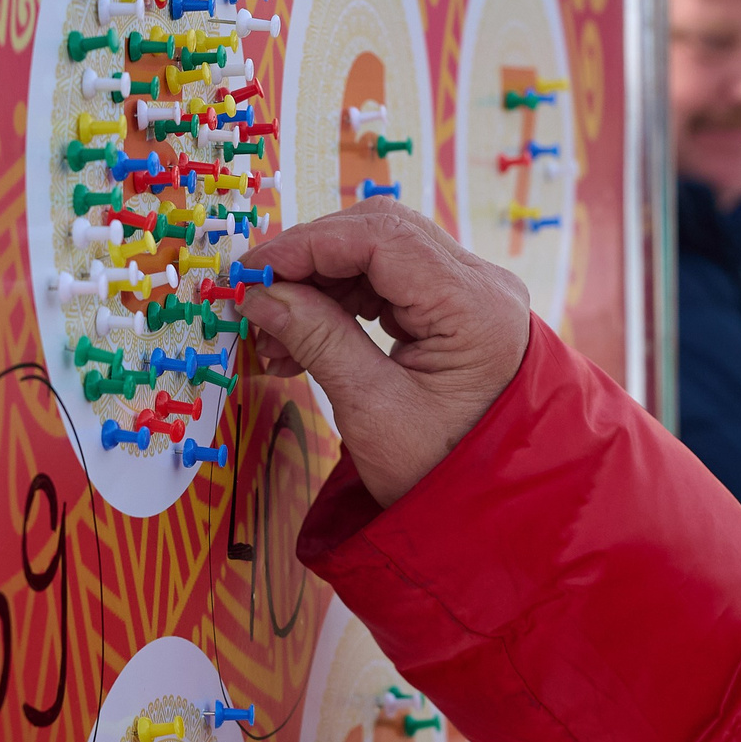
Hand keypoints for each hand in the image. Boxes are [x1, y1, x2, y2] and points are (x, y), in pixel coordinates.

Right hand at [237, 201, 530, 505]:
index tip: (251, 273)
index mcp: (474, 307)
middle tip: (255, 297)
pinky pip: (387, 284)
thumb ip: (318, 339)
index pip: (381, 238)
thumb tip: (261, 296)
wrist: (489, 508)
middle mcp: (481, 287)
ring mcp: (470, 295)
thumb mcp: (374, 410)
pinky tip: (301, 339)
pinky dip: (339, 303)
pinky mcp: (454, 310)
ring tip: (273, 338)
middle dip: (309, 260)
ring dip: (318, 285)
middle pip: (381, 234)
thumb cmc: (440, 471)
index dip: (307, 244)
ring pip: (379, 255)